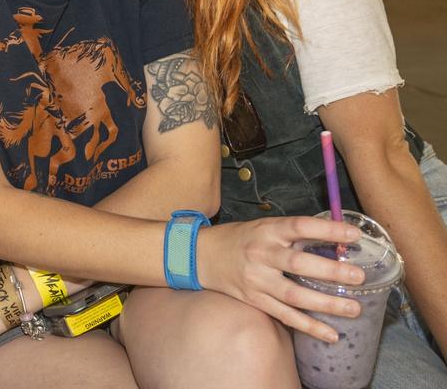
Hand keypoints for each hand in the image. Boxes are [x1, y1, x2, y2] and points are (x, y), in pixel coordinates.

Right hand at [197, 216, 364, 342]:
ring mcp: (256, 280)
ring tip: (353, 308)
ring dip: (326, 304)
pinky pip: (284, 316)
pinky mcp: (254, 300)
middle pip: (298, 265)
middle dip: (330, 272)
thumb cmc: (241, 239)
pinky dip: (309, 326)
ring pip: (294, 295)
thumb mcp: (264, 228)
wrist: (202, 255)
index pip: (299, 227)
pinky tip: (331, 334)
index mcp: (267, 231)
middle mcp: (261, 254)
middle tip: (358, 276)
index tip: (354, 234)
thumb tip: (338, 242)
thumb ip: (294, 235)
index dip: (327, 230)